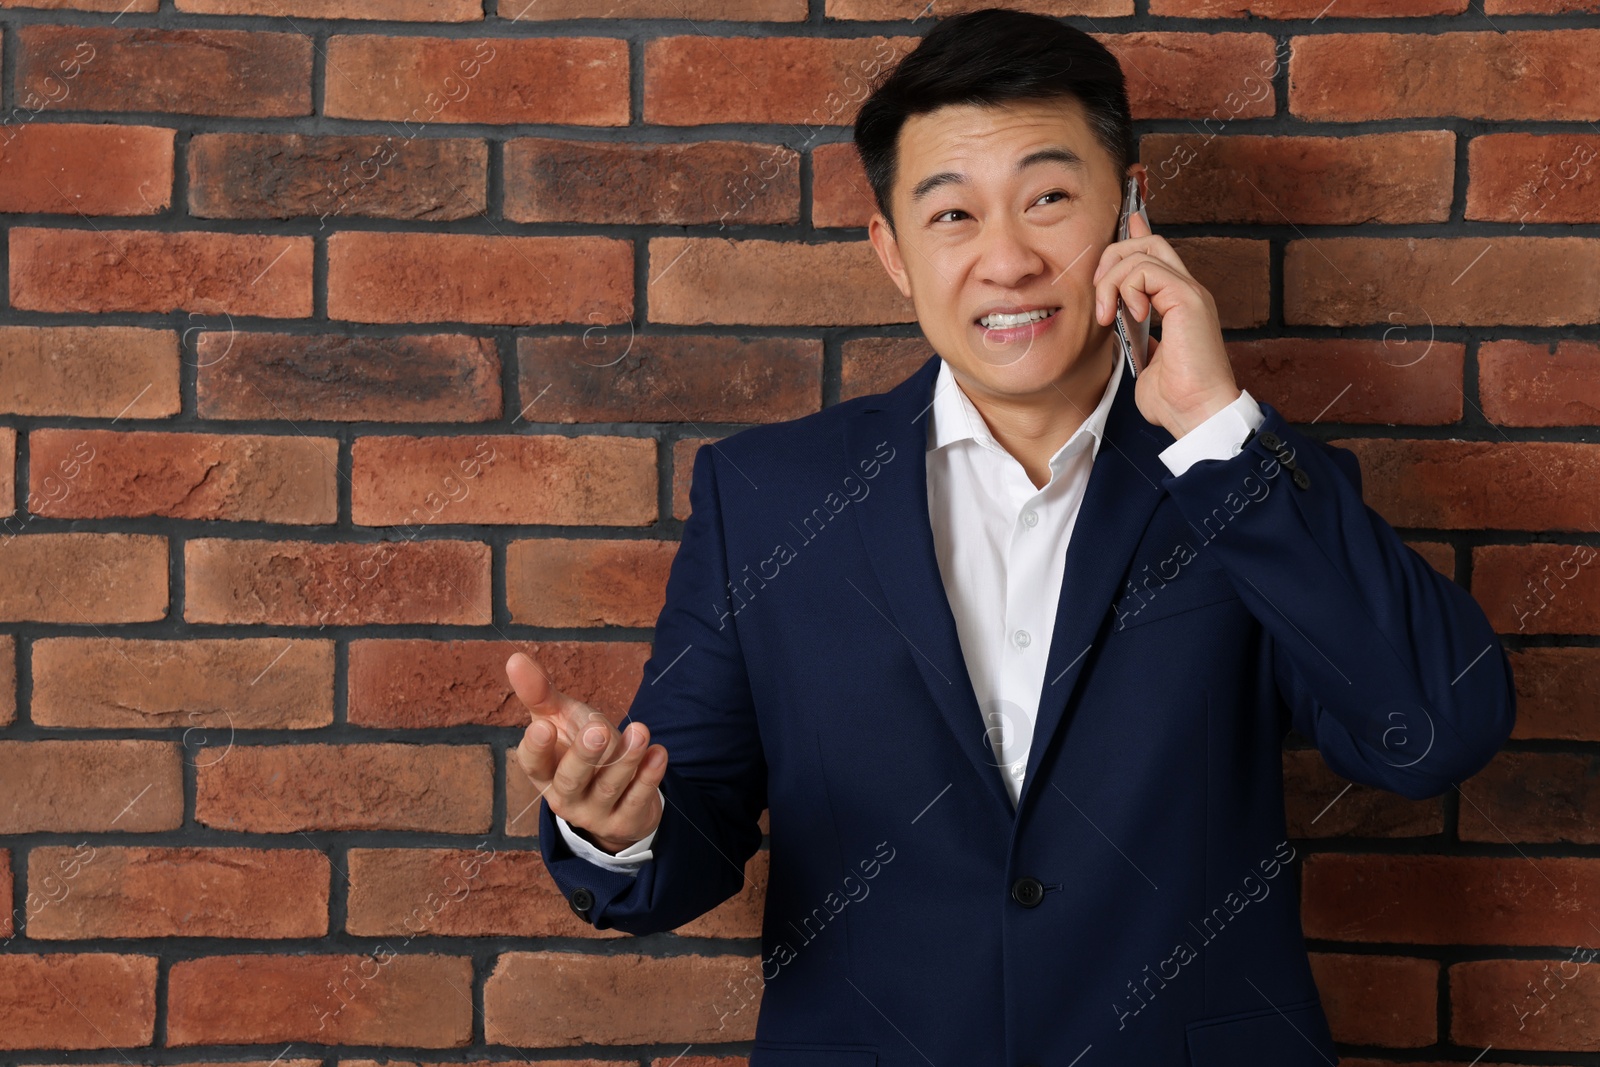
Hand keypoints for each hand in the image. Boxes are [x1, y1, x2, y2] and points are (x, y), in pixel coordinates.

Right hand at [507, 651, 666, 853]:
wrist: (613, 800)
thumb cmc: (578, 749)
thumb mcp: (559, 721)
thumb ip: (539, 694)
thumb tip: (515, 658)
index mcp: (544, 772)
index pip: (533, 764)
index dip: (536, 747)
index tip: (543, 725)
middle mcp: (565, 796)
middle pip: (571, 779)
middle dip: (584, 755)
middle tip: (597, 730)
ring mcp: (596, 812)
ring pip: (609, 787)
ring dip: (626, 760)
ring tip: (640, 731)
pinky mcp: (626, 821)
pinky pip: (638, 799)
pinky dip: (649, 776)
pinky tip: (659, 752)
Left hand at [1091, 207, 1241, 438]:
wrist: (1196, 415)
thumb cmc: (1175, 400)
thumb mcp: (1145, 363)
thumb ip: (1136, 341)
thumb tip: (1121, 334)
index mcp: (1179, 304)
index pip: (1157, 256)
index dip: (1136, 235)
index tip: (1122, 224)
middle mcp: (1187, 292)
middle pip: (1149, 243)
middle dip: (1114, 256)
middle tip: (1099, 293)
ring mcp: (1190, 292)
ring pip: (1142, 253)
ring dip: (1111, 280)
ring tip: (1106, 316)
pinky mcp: (1187, 298)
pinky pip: (1145, 271)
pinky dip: (1126, 289)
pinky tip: (1128, 317)